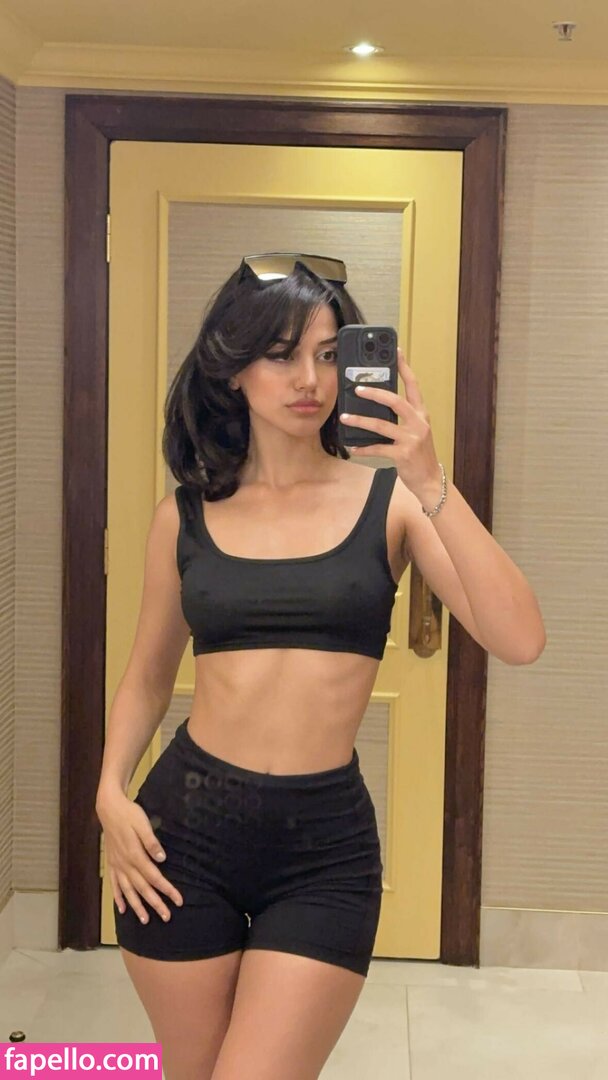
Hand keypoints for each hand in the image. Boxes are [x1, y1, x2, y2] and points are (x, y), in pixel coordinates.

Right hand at [96, 792, 183, 924]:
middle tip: (167, 917)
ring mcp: (117, 865)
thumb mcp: (142, 823)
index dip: (167, 890)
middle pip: (143, 888)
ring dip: (137, 906)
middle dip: (155, 904)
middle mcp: (125, 864)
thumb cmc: (129, 814)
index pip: (155, 877)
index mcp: (135, 855)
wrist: (108, 808)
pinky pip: (115, 884)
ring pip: (128, 890)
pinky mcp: (112, 863)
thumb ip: (151, 842)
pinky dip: (118, 898)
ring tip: (145, 920)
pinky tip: (122, 909)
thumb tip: (162, 858)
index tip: (178, 900)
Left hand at [340, 348, 442, 502]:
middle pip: (395, 401)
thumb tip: (377, 404)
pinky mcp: (403, 455)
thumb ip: (402, 418)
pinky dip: (364, 449)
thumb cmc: (419, 454)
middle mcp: (418, 423)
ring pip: (381, 425)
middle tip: (357, 389)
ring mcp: (411, 439)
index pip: (413, 385)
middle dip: (375, 393)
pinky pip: (378, 449)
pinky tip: (353, 448)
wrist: (430, 479)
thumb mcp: (415, 431)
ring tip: (345, 418)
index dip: (404, 367)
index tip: (395, 351)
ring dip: (361, 421)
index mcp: (421, 414)